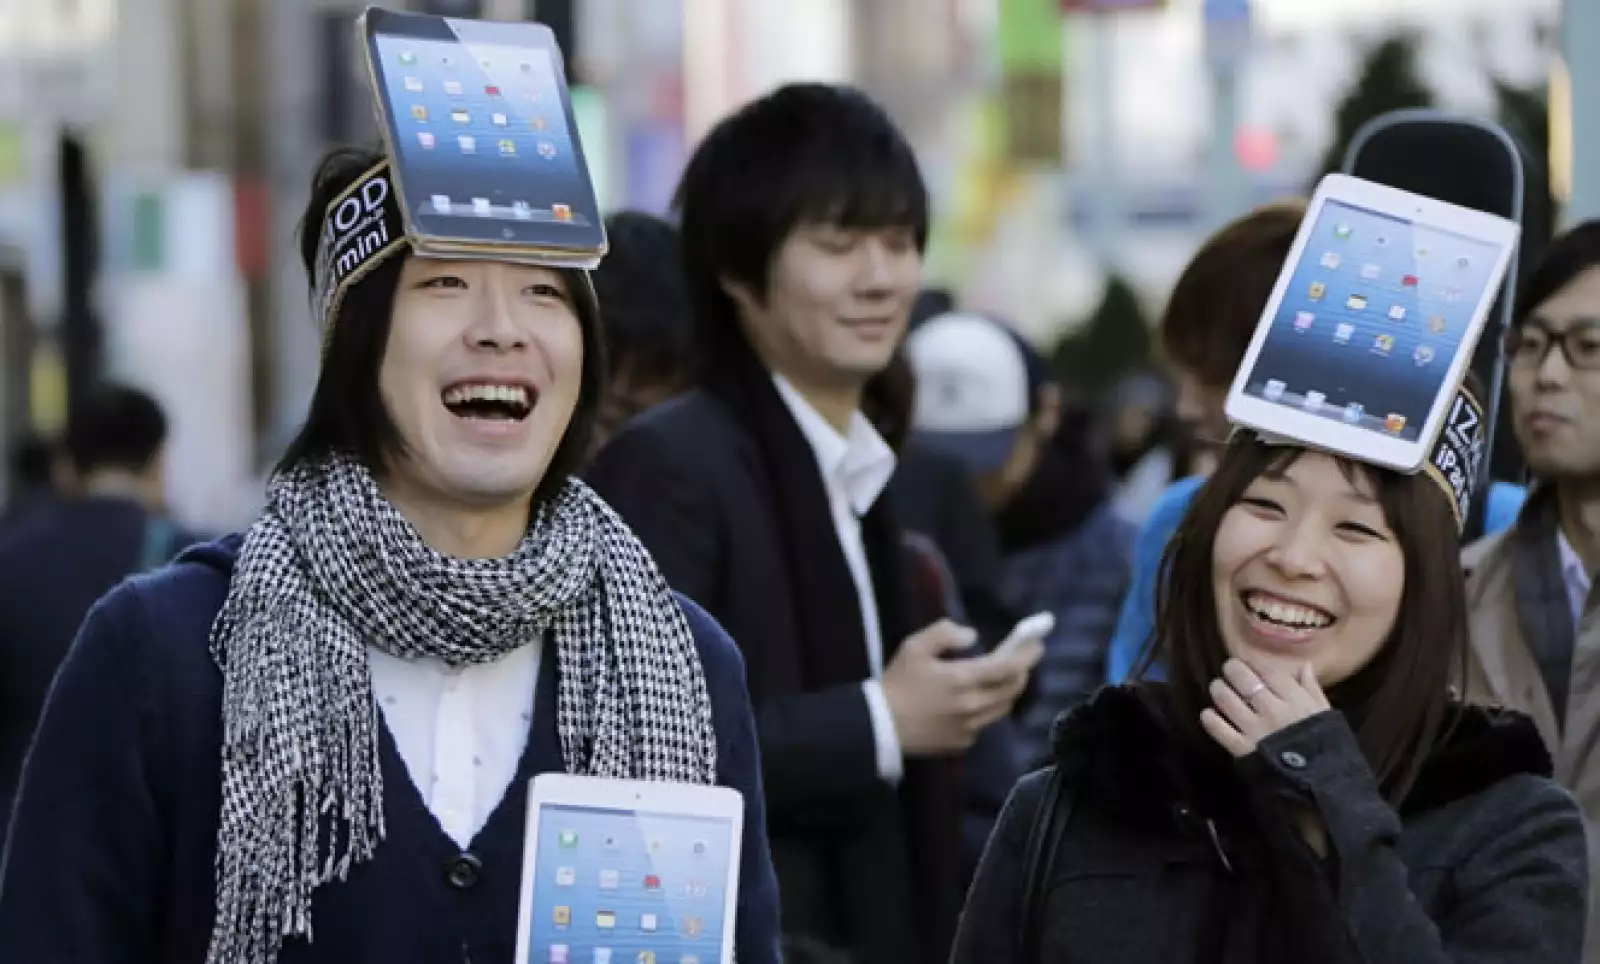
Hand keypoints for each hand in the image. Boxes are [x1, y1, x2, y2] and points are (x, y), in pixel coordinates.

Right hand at [882, 620, 1042, 755]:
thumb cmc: (898, 683)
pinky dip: (986, 709)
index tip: (1037, 645)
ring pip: (1003, 707)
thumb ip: (945, 633)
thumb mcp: (914, 646)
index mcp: (963, 679)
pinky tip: (972, 702)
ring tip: (999, 679)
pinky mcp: (963, 743)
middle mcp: (973, 705)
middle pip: (1013, 689)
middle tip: (1020, 660)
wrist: (880, 726)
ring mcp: (970, 728)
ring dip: (1007, 691)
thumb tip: (972, 636)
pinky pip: (985, 723)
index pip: (1008, 667)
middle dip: (1021, 672)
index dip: (1027, 655)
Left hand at [1200, 658, 1329, 758]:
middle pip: (1242, 678)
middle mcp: (1271, 709)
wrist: (1321, 785)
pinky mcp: (1241, 748)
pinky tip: (1209, 714)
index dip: (1254, 662)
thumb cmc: (1326, 747)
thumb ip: (1312, 689)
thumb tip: (1304, 665)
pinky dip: (1209, 718)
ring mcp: (1254, 728)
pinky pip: (1217, 727)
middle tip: (1229, 669)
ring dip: (1218, 689)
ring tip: (1218, 688)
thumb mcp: (1325, 715)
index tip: (1248, 662)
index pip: (1267, 670)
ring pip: (1225, 698)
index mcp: (1294, 699)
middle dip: (1232, 669)